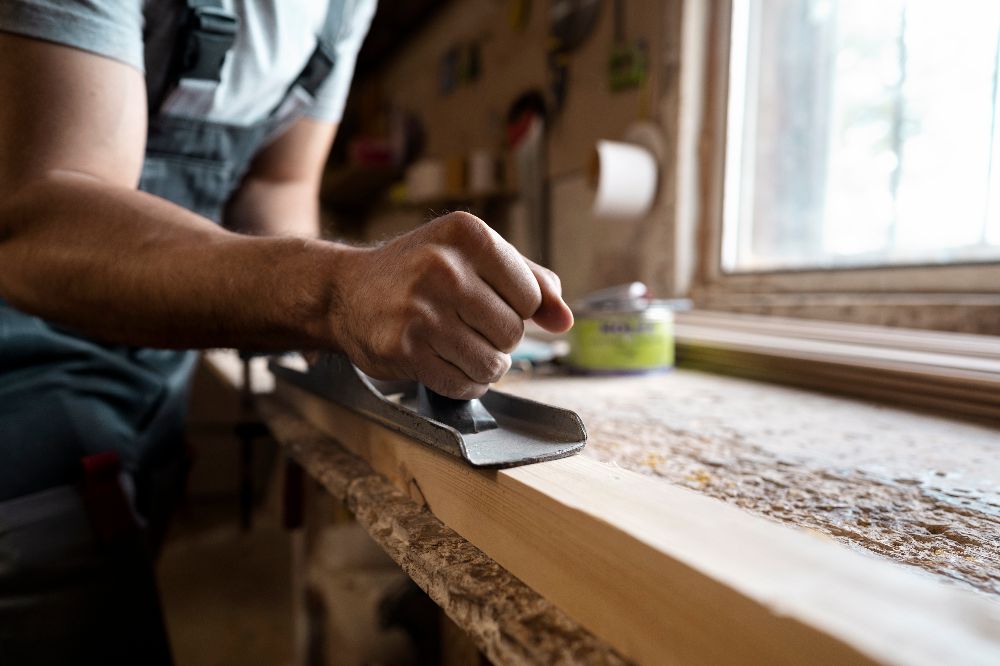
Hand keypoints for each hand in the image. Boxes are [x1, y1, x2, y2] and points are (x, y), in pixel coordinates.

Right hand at [334, 212, 572, 397]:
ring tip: (459, 347)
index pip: (532, 296)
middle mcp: (443, 267)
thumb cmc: (419, 272)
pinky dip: (464, 383)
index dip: (518, 309)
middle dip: (500, 339)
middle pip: (513, 332)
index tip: (490, 302)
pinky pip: (462, 384)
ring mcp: (421, 310)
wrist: (345, 292)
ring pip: (492, 363)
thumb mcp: (472, 256)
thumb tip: (566, 320)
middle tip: (470, 327)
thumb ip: (529, 279)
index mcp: (467, 234)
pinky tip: (446, 364)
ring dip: (483, 365)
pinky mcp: (404, 348)